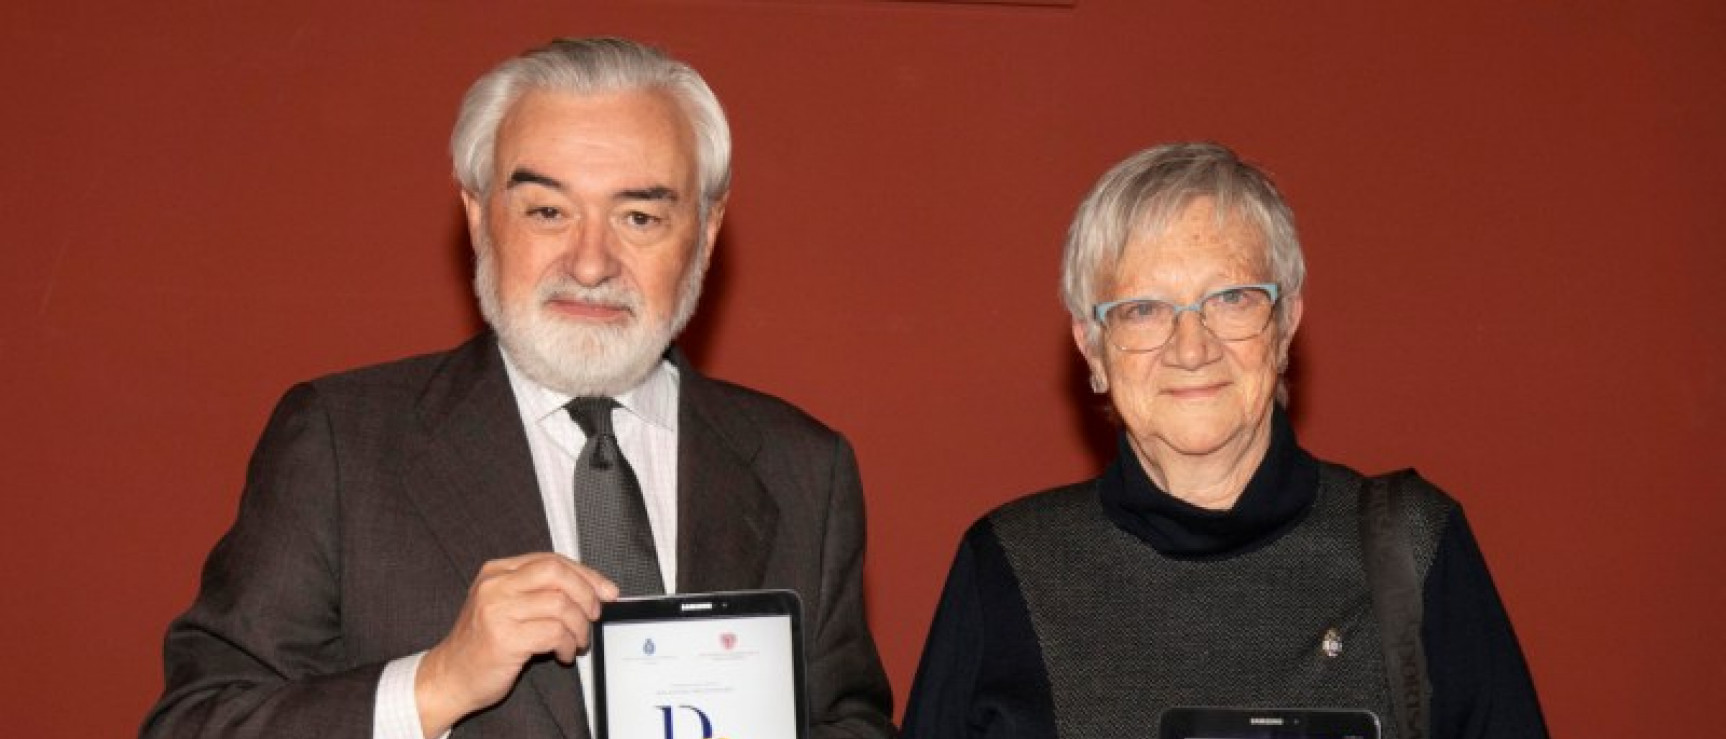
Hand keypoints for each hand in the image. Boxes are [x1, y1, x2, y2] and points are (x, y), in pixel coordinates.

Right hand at [414, 552, 618, 735]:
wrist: (450, 676)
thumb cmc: (484, 643)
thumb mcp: (506, 605)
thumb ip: (539, 591)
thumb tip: (592, 589)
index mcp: (496, 571)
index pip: (552, 560)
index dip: (586, 574)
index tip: (606, 590)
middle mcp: (495, 585)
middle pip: (557, 572)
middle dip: (586, 593)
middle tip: (593, 615)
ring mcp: (497, 610)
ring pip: (560, 604)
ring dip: (579, 627)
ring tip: (576, 642)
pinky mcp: (504, 638)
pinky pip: (554, 633)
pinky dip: (567, 644)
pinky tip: (562, 654)